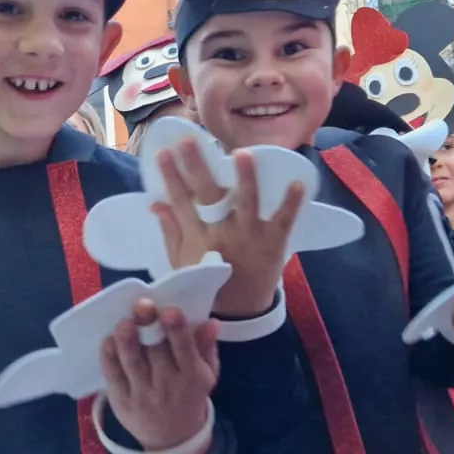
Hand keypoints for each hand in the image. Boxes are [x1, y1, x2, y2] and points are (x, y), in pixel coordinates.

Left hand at [99, 299, 219, 453]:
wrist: (172, 439)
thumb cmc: (190, 395)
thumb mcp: (207, 374)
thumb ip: (206, 347)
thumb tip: (211, 321)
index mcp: (192, 377)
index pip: (185, 350)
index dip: (177, 330)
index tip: (170, 310)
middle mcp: (167, 386)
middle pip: (156, 353)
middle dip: (148, 328)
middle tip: (142, 305)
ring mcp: (142, 394)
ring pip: (132, 363)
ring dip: (126, 341)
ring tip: (124, 322)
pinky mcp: (121, 400)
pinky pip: (112, 375)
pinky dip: (109, 357)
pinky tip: (109, 340)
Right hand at [154, 143, 304, 316]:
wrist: (239, 313)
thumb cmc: (207, 282)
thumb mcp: (181, 261)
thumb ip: (170, 231)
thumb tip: (155, 203)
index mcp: (197, 237)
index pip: (180, 201)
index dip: (170, 176)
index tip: (163, 152)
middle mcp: (221, 234)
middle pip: (207, 195)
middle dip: (197, 166)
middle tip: (189, 139)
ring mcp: (249, 238)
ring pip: (247, 204)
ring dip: (245, 178)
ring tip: (240, 153)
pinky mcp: (273, 244)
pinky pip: (284, 221)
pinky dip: (291, 203)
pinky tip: (297, 182)